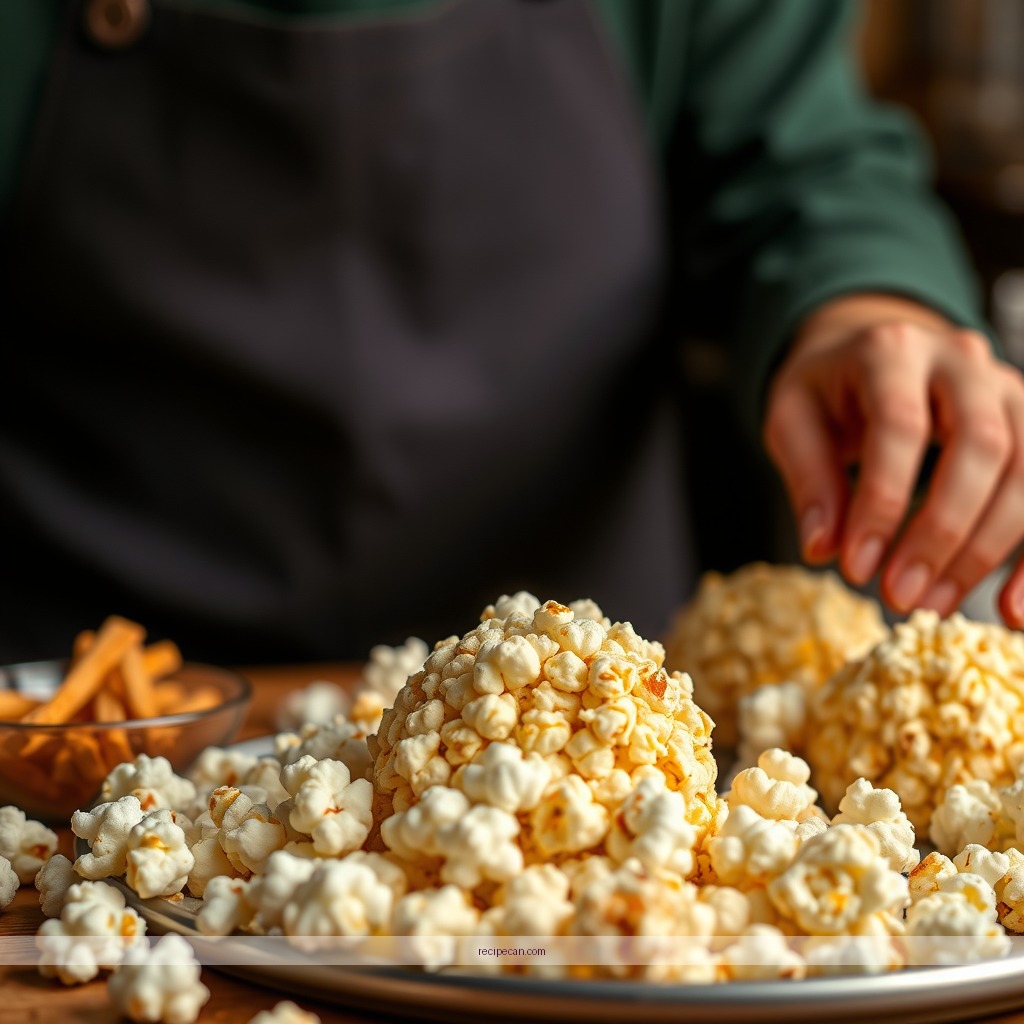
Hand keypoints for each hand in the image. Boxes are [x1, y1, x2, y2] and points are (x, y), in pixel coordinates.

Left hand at [764, 293, 1023, 626]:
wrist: (868, 350)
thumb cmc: (827, 391)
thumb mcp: (793, 420)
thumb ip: (809, 478)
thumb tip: (823, 548)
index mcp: (893, 350)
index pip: (899, 426)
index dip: (881, 503)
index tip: (855, 567)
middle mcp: (963, 360)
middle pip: (980, 446)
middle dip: (942, 531)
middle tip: (901, 596)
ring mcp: (1008, 389)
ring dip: (988, 550)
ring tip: (937, 604)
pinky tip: (1013, 609)